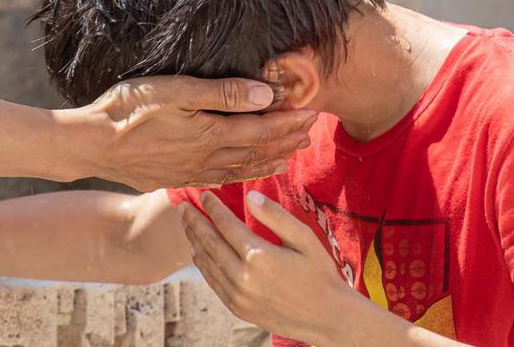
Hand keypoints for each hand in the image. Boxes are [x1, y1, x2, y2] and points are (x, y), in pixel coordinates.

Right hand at [64, 76, 317, 190]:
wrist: (92, 143)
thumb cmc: (129, 110)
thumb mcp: (176, 90)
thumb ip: (222, 93)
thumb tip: (265, 94)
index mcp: (211, 133)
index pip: (261, 128)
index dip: (289, 121)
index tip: (313, 112)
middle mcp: (206, 157)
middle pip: (256, 150)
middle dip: (285, 140)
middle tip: (309, 133)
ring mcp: (191, 171)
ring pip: (240, 169)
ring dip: (267, 161)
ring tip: (287, 158)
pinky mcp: (174, 177)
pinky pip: (218, 179)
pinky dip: (239, 176)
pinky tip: (239, 174)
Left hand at [181, 190, 358, 344]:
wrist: (330, 319)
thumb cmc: (320, 274)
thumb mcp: (304, 239)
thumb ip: (275, 216)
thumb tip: (249, 195)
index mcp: (259, 256)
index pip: (226, 224)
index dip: (213, 207)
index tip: (204, 194)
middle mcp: (244, 277)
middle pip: (209, 242)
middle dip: (194, 221)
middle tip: (183, 206)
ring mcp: (238, 296)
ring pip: (207, 263)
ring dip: (194, 241)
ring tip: (187, 225)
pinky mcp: (238, 309)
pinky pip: (213, 282)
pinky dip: (203, 264)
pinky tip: (198, 252)